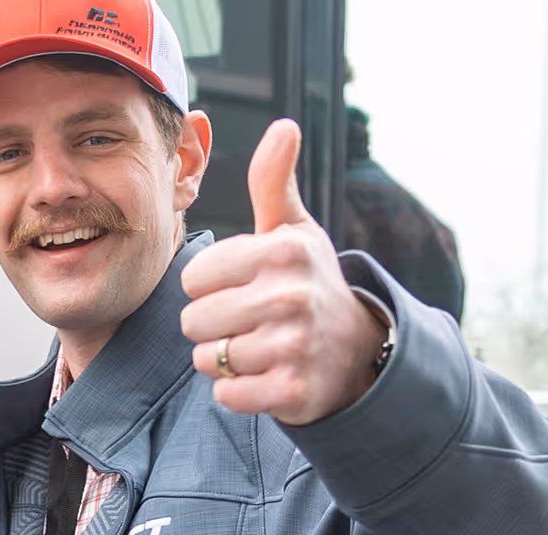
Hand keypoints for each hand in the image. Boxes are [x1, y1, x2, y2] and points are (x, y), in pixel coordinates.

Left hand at [179, 120, 386, 425]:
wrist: (354, 350)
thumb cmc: (307, 284)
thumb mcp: (294, 231)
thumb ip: (273, 183)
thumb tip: (283, 126)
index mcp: (281, 251)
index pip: (193, 278)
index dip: (207, 287)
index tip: (240, 287)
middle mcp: (289, 296)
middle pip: (193, 322)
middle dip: (211, 327)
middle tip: (246, 322)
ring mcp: (292, 345)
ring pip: (207, 361)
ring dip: (223, 361)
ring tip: (257, 348)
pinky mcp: (291, 391)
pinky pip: (226, 396)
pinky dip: (237, 392)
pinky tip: (263, 376)